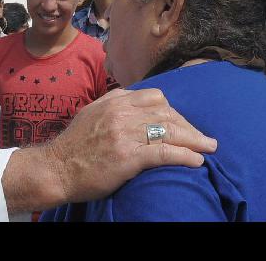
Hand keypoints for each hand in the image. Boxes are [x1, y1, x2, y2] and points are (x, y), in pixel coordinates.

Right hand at [45, 87, 216, 203]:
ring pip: (170, 130)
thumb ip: (112, 104)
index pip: (154, 97)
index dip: (173, 110)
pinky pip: (165, 153)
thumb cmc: (73, 145)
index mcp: (113, 101)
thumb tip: (132, 101)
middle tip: (201, 139)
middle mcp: (121, 113)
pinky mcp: (129, 156)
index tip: (181, 124)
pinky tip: (196, 162)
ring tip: (209, 148)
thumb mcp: (90, 113)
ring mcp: (125, 134)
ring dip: (194, 140)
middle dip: (188, 125)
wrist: (56, 168)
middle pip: (166, 112)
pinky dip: (185, 156)